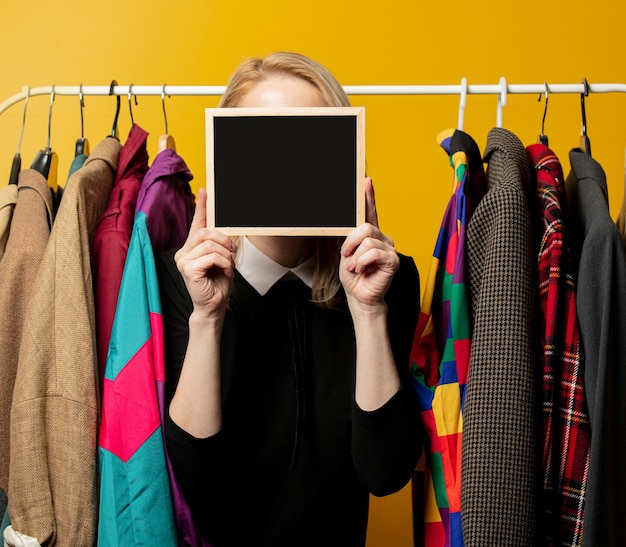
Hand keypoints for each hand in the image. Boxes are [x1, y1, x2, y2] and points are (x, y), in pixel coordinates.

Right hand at [175, 188, 236, 320]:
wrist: (214, 306)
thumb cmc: (217, 284)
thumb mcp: (221, 259)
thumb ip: (218, 245)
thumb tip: (224, 231)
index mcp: (192, 247)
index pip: (196, 223)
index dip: (201, 206)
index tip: (204, 191)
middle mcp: (184, 252)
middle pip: (205, 232)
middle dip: (224, 240)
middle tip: (233, 251)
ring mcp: (183, 261)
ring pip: (210, 244)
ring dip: (226, 255)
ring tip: (228, 267)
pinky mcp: (188, 269)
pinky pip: (212, 257)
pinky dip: (224, 263)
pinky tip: (225, 272)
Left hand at [339, 178, 398, 310]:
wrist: (359, 295)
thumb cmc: (353, 275)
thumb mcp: (346, 253)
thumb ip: (350, 237)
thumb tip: (351, 226)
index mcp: (370, 234)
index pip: (370, 211)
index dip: (368, 196)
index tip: (366, 180)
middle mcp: (382, 238)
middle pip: (365, 226)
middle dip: (350, 242)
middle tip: (347, 257)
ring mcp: (389, 248)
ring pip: (368, 240)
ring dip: (355, 256)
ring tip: (355, 267)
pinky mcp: (393, 260)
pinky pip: (373, 253)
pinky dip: (363, 262)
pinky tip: (363, 270)